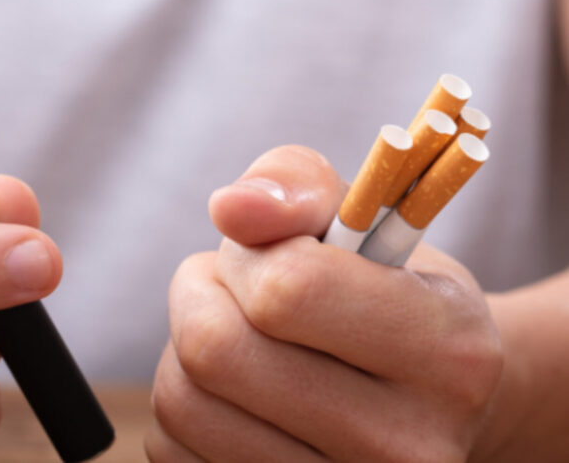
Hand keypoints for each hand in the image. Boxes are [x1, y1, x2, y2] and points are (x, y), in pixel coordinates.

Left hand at [146, 146, 502, 461]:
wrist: (423, 399)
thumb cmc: (383, 290)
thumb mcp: (363, 215)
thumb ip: (296, 184)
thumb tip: (230, 207)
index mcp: (448, 353)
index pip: (286, 290)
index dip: (249, 256)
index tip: (265, 254)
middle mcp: (408, 446)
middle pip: (215, 351)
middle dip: (199, 295)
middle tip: (232, 288)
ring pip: (181, 404)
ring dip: (183, 351)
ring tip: (237, 337)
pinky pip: (172, 449)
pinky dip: (184, 405)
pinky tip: (232, 392)